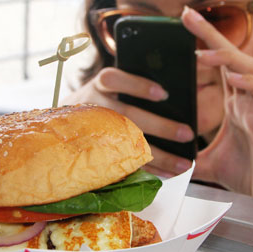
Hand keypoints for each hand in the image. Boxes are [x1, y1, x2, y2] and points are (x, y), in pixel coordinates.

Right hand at [61, 67, 194, 176]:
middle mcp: (95, 106)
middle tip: (187, 134)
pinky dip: (149, 168)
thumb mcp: (111, 85)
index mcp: (102, 84)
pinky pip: (124, 163)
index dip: (138, 86)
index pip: (114, 80)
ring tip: (184, 163)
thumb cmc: (102, 98)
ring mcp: (96, 131)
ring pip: (127, 144)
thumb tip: (170, 96)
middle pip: (127, 116)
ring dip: (160, 155)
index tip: (163, 94)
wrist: (65, 120)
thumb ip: (132, 85)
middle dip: (160, 126)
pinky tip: (169, 172)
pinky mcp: (98, 152)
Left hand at [181, 7, 252, 211]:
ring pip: (252, 68)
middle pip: (232, 55)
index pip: (218, 63)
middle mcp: (249, 97)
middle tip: (186, 14)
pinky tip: (235, 80)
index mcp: (235, 100)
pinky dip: (251, 85)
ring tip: (204, 54)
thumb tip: (161, 159)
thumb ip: (187, 155)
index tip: (183, 22)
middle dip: (211, 34)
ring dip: (229, 58)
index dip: (203, 41)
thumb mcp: (206, 162)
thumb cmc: (245, 174)